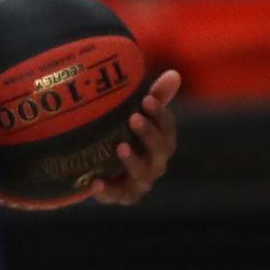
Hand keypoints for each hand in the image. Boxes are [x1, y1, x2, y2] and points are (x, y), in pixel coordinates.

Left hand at [90, 69, 180, 205]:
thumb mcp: (136, 113)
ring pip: (143, 176)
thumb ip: (155, 97)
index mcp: (162, 141)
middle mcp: (156, 162)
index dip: (160, 114)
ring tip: (120, 146)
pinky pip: (116, 196)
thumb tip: (174, 74)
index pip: (168, 127)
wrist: (103, 165)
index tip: (146, 99)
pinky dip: (107, 191)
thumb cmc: (125, 133)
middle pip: (160, 150)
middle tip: (133, 118)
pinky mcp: (121, 196)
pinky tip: (95, 182)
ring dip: (133, 161)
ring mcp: (139, 182)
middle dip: (149, 134)